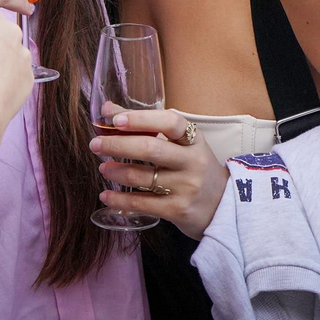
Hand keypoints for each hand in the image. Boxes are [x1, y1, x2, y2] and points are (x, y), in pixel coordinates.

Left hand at [89, 109, 227, 239]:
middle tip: (95, 144)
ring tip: (103, 169)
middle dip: (117, 145)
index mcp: (193, 140)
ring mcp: (186, 187)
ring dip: (115, 172)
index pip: (170, 122)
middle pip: (150, 148)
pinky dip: (119, 200)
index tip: (116, 120)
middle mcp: (192, 161)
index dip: (141, 119)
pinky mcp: (178, 210)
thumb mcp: (180, 144)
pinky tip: (106, 196)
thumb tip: (107, 109)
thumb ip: (146, 125)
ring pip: (141, 177)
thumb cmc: (194, 168)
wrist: (223, 207)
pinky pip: (142, 204)